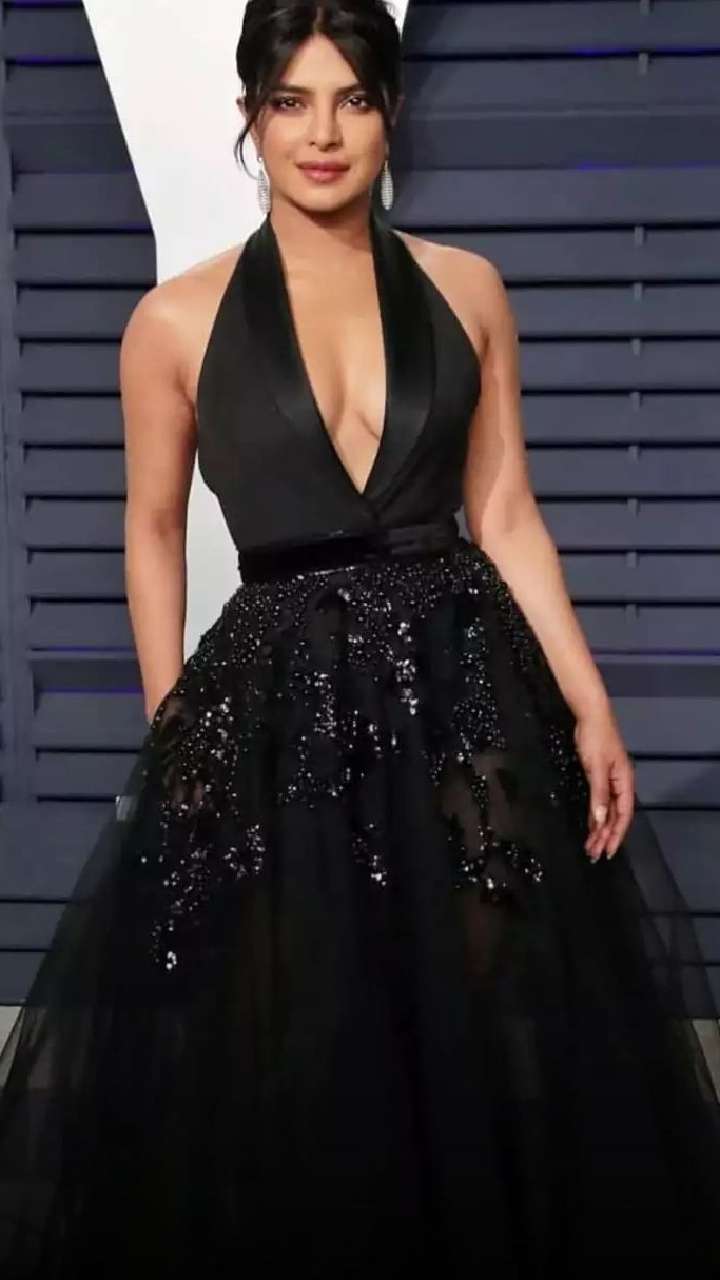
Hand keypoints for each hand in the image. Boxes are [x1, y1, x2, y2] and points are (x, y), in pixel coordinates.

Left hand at [573, 706, 634, 861]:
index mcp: (625, 782)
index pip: (623, 815)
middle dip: (606, 836)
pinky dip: (595, 815)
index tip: (608, 851)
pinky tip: (590, 826)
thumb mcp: (596, 767)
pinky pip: (599, 802)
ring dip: (599, 828)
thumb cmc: (596, 738)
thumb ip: (598, 795)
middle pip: (615, 816)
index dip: (616, 835)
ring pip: (607, 810)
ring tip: (591, 845)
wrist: (590, 715)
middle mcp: (620, 784)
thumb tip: (601, 820)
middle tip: (594, 854)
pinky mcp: (599, 776)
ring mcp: (610, 780)